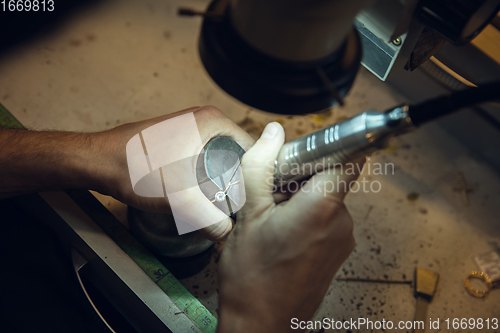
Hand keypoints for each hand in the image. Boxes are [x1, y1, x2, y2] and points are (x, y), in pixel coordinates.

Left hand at [91, 106, 254, 240]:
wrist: (98, 160)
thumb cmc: (136, 168)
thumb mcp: (179, 197)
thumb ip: (208, 219)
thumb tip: (227, 233)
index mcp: (213, 121)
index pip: (254, 150)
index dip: (256, 177)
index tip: (255, 200)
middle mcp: (205, 119)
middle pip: (238, 154)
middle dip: (239, 181)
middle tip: (237, 207)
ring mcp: (191, 127)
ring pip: (221, 157)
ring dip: (222, 179)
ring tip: (221, 205)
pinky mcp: (178, 138)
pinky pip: (204, 157)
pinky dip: (207, 174)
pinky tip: (201, 194)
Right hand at [217, 122, 363, 331]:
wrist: (261, 324)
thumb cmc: (253, 278)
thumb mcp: (247, 214)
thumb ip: (260, 167)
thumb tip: (272, 134)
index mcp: (322, 206)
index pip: (347, 155)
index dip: (325, 147)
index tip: (305, 150)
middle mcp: (341, 222)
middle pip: (330, 177)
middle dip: (301, 176)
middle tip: (270, 192)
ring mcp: (343, 239)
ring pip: (325, 199)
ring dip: (301, 199)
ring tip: (271, 219)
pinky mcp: (338, 251)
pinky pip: (326, 219)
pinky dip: (307, 217)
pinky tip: (281, 234)